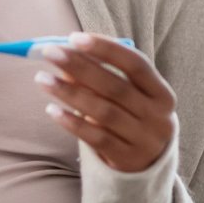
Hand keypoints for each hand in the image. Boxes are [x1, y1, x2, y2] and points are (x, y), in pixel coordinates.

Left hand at [34, 32, 178, 172]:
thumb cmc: (132, 117)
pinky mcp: (126, 159)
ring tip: (42, 78)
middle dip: (80, 67)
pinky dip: (73, 123)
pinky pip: (96, 139)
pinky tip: (52, 110)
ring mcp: (144, 140)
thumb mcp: (128, 96)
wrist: (149, 164)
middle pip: (115, 87)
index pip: (136, 64)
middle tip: (50, 52)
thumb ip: (102, 75)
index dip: (106, 49)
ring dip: (70, 93)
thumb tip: (67, 53)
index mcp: (161, 93)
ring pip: (103, 112)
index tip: (74, 38)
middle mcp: (157, 117)